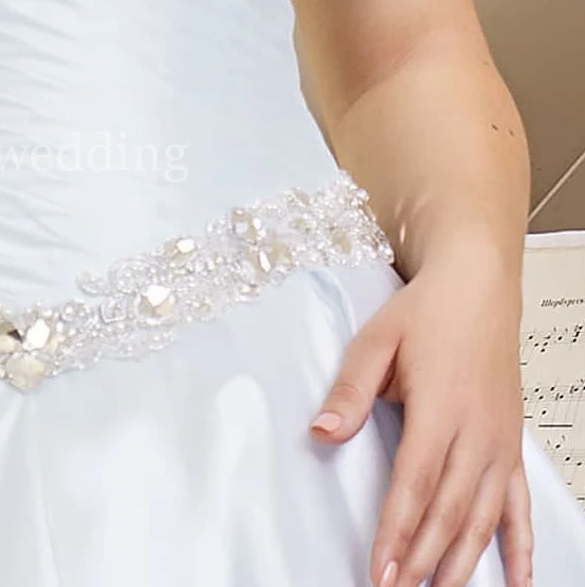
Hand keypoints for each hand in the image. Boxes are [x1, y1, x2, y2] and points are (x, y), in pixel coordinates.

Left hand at [308, 250, 533, 586]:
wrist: (478, 285)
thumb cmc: (427, 311)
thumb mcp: (377, 339)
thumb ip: (350, 390)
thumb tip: (322, 433)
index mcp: (439, 406)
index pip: (415, 483)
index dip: (397, 532)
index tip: (380, 571)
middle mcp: (476, 431)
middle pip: (448, 510)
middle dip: (422, 559)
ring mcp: (499, 442)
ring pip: (483, 517)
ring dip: (461, 562)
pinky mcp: (511, 445)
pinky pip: (519, 506)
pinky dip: (520, 547)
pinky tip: (518, 583)